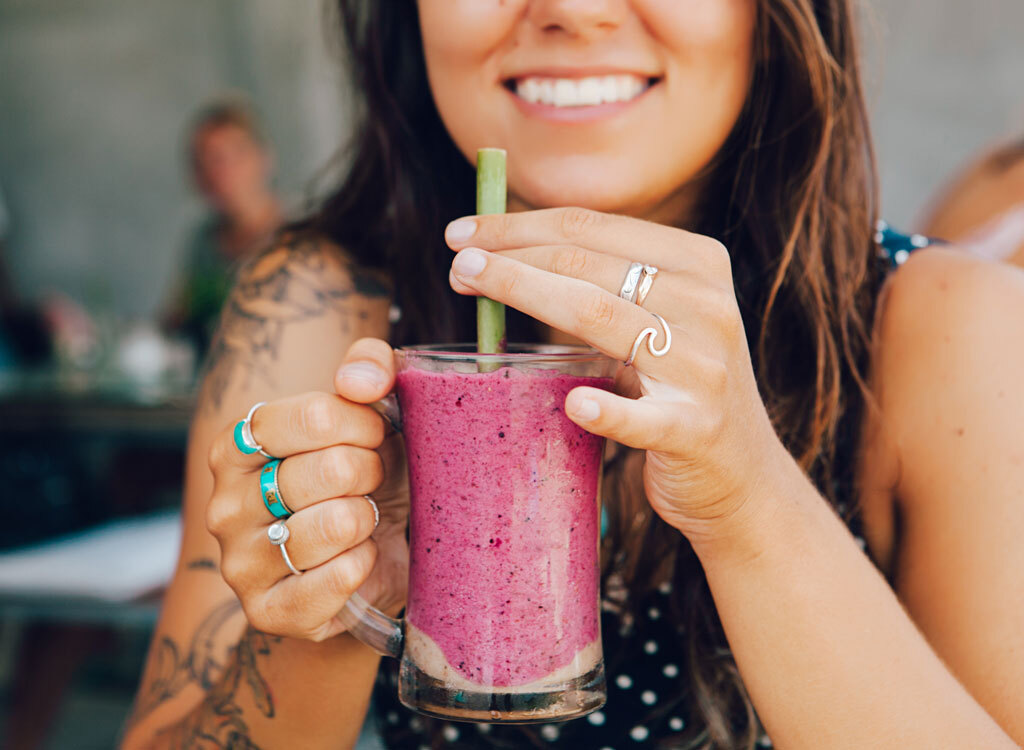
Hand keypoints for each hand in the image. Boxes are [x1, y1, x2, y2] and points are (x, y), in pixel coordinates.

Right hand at [206, 338, 408, 641]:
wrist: (367, 556)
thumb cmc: (363, 475)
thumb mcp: (370, 411)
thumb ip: (368, 367)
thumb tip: (360, 379)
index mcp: (236, 445)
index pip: (316, 415)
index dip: (363, 423)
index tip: (373, 435)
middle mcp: (225, 503)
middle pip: (333, 468)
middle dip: (372, 471)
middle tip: (367, 483)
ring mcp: (240, 562)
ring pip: (338, 524)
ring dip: (368, 519)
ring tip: (360, 520)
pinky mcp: (269, 611)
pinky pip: (339, 579)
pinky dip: (365, 564)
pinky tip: (359, 558)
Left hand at [445, 208, 794, 541]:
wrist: (742, 477)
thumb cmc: (678, 389)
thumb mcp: (659, 322)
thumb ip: (607, 286)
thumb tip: (506, 251)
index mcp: (699, 264)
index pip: (594, 227)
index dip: (521, 224)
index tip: (464, 233)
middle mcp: (708, 305)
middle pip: (589, 263)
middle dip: (512, 255)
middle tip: (456, 263)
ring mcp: (704, 368)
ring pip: (603, 317)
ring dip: (527, 293)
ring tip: (470, 284)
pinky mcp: (696, 430)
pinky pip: (644, 418)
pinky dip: (608, 410)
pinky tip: (573, 404)